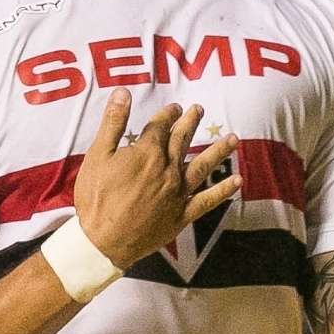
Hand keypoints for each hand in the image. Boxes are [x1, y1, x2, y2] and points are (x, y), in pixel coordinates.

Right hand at [72, 89, 240, 267]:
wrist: (102, 241)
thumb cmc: (96, 198)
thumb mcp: (98, 155)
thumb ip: (113, 123)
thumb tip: (123, 92)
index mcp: (147, 153)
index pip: (161, 126)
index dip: (168, 114)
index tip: (174, 107)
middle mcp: (168, 169)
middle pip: (182, 140)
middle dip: (191, 123)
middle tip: (199, 110)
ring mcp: (177, 193)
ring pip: (202, 166)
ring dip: (218, 151)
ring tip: (232, 139)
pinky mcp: (181, 215)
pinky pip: (207, 200)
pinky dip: (223, 191)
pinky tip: (237, 181)